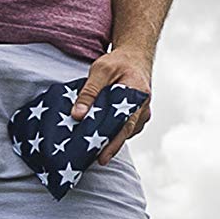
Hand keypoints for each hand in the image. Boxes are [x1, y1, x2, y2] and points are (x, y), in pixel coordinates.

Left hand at [70, 48, 154, 163]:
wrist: (136, 57)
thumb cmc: (118, 62)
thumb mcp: (100, 70)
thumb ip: (89, 92)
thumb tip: (76, 115)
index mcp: (137, 95)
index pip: (124, 123)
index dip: (113, 142)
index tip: (101, 157)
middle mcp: (143, 107)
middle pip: (125, 132)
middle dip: (110, 148)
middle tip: (94, 161)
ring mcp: (143, 113)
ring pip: (125, 132)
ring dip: (111, 140)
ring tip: (92, 150)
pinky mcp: (138, 115)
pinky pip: (126, 128)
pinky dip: (114, 133)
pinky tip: (99, 136)